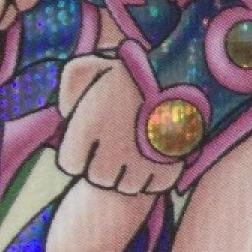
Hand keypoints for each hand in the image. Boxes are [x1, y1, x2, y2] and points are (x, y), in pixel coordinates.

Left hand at [57, 56, 182, 194]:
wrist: (185, 72)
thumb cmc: (134, 68)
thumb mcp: (94, 65)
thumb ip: (70, 84)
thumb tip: (66, 109)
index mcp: (87, 130)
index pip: (70, 163)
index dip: (81, 148)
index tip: (95, 132)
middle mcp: (108, 156)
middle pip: (98, 177)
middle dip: (105, 161)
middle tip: (121, 137)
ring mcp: (138, 168)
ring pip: (125, 185)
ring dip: (130, 170)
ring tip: (142, 143)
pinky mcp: (165, 173)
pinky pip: (153, 184)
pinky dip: (156, 172)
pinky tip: (160, 150)